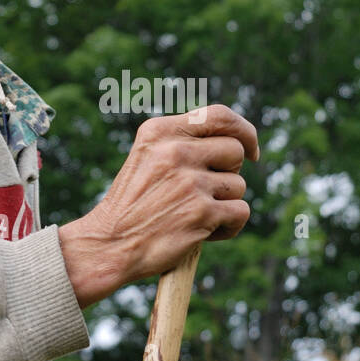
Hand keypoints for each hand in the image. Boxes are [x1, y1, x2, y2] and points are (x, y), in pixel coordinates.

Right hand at [59, 104, 259, 307]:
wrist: (109, 245)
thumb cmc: (132, 205)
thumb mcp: (147, 157)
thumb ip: (182, 142)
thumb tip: (236, 141)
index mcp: (159, 132)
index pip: (219, 115)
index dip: (244, 130)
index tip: (250, 150)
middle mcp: (175, 151)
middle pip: (235, 151)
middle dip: (230, 173)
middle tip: (206, 192)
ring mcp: (189, 182)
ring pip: (238, 185)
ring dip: (225, 204)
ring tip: (195, 215)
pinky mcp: (201, 212)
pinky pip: (240, 212)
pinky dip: (229, 227)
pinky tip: (205, 233)